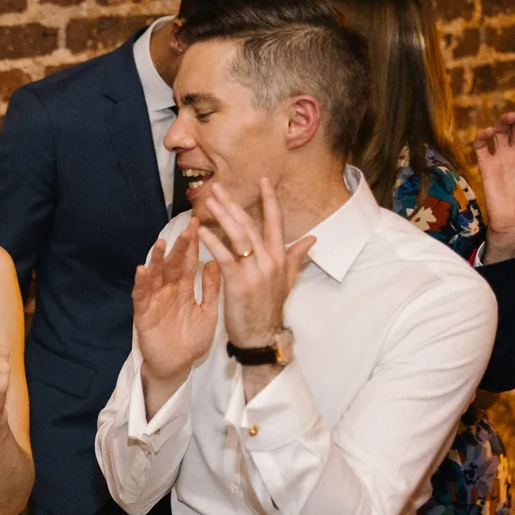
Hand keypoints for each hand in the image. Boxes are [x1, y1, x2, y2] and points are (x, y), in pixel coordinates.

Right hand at [132, 220, 220, 395]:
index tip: (199, 223)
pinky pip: (141, 296)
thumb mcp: (208, 312)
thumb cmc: (192, 341)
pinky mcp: (143, 314)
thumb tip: (215, 262)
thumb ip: (211, 290)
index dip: (193, 244)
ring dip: (156, 260)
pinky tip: (142, 270)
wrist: (177, 367)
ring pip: (155, 276)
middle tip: (187, 226)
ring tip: (160, 243)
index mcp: (184, 288)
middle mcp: (168, 290)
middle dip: (179, 246)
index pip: (188, 262)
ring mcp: (155, 300)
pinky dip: (141, 283)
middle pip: (173, 264)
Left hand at [193, 179, 313, 349]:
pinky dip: (213, 242)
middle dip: (233, 203)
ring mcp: (255, 271)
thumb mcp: (287, 280)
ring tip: (209, 201)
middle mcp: (269, 260)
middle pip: (250, 224)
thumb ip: (296, 256)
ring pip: (238, 235)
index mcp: (280, 257)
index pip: (275, 221)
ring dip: (222, 216)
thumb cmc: (270, 307)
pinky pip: (225, 257)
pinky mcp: (240, 283)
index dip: (269, 199)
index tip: (262, 179)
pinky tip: (201, 231)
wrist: (262, 335)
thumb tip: (313, 238)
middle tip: (217, 187)